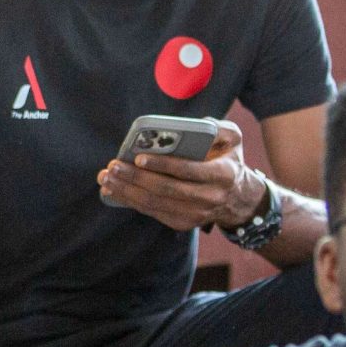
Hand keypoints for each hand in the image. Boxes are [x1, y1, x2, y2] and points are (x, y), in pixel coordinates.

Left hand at [99, 120, 262, 232]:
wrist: (238, 198)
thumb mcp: (234, 140)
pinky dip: (131, 201)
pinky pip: (153, 212)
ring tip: (107, 178)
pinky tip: (115, 190)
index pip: (188, 170)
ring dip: (127, 191)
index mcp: (222, 174)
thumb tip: (199, 123)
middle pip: (166, 189)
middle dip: (136, 178)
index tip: (139, 158)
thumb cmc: (228, 161)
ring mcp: (196, 214)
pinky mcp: (184, 223)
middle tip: (114, 166)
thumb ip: (220, 128)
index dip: (163, 165)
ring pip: (156, 204)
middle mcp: (209, 197)